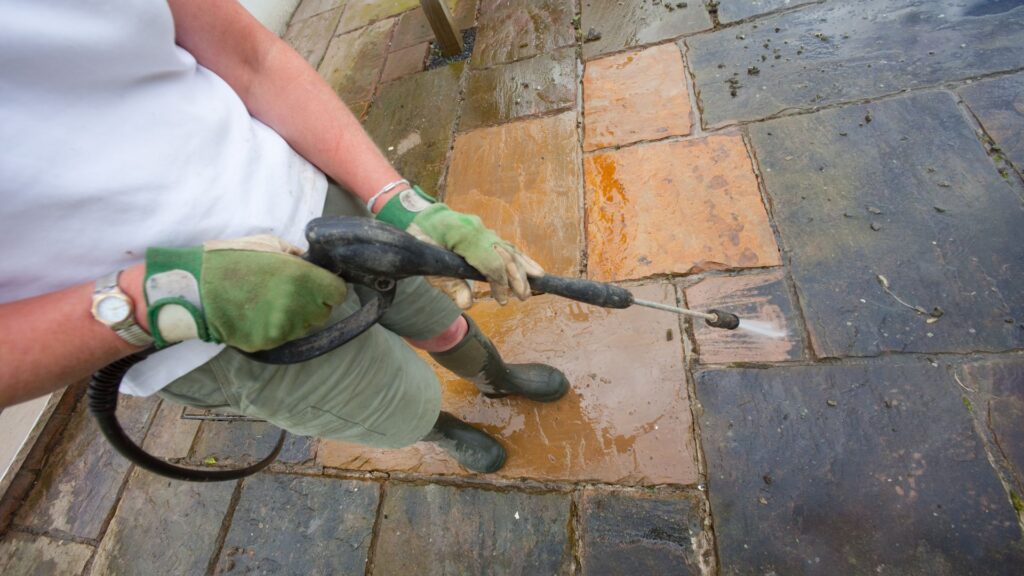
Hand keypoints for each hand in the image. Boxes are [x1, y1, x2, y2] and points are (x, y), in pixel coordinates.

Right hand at [144, 235, 346, 351]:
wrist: (196, 287)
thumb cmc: (233, 260)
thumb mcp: (270, 245)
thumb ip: (298, 257)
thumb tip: (314, 265)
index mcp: (303, 279)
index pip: (338, 293)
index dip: (330, 288)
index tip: (322, 284)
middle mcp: (298, 307)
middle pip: (323, 312)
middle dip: (314, 302)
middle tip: (293, 291)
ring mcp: (282, 329)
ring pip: (305, 327)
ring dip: (296, 316)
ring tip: (271, 301)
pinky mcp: (267, 343)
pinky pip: (283, 337)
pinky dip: (276, 328)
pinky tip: (259, 314)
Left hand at [375, 186, 543, 307]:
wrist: (422, 216)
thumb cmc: (423, 241)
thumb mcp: (429, 264)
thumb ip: (448, 284)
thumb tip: (467, 303)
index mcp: (465, 235)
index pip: (491, 262)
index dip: (500, 283)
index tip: (502, 300)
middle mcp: (479, 230)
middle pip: (505, 255)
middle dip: (517, 277)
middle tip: (524, 297)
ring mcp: (484, 230)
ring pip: (509, 249)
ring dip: (523, 267)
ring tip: (538, 282)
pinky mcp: (485, 233)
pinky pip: (506, 245)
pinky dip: (520, 257)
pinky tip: (532, 268)